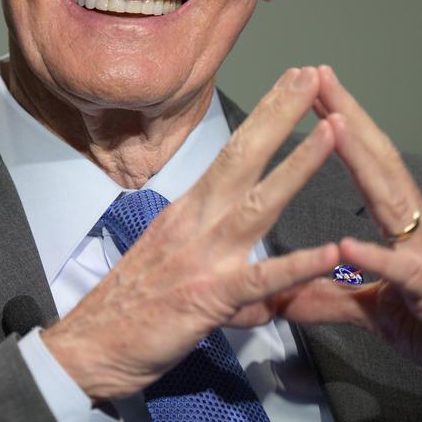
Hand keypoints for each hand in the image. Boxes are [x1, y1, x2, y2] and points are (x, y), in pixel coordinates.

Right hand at [42, 66, 342, 401]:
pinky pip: (261, 279)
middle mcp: (196, 222)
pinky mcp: (210, 297)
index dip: (263, 116)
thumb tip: (253, 277)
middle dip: (279, 113)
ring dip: (298, 165)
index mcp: (188, 211)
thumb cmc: (128, 310)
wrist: (88, 347)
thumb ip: (218, 261)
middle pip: (243, 156)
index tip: (290, 82)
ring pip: (258, 202)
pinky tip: (329, 251)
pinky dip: (296, 264)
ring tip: (333, 131)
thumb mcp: (175, 268)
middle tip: (310, 74)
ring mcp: (203, 257)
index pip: (231, 152)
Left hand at [276, 66, 421, 421]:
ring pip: (394, 199)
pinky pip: (402, 271)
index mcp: (403, 224)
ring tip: (334, 125)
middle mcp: (418, 227)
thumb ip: (330, 298)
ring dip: (363, 160)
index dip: (340, 125)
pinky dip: (376, 256)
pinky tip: (349, 242)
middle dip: (349, 116)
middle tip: (319, 75)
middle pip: (380, 161)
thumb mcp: (373, 311)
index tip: (312, 89)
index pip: (368, 163)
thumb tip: (283, 296)